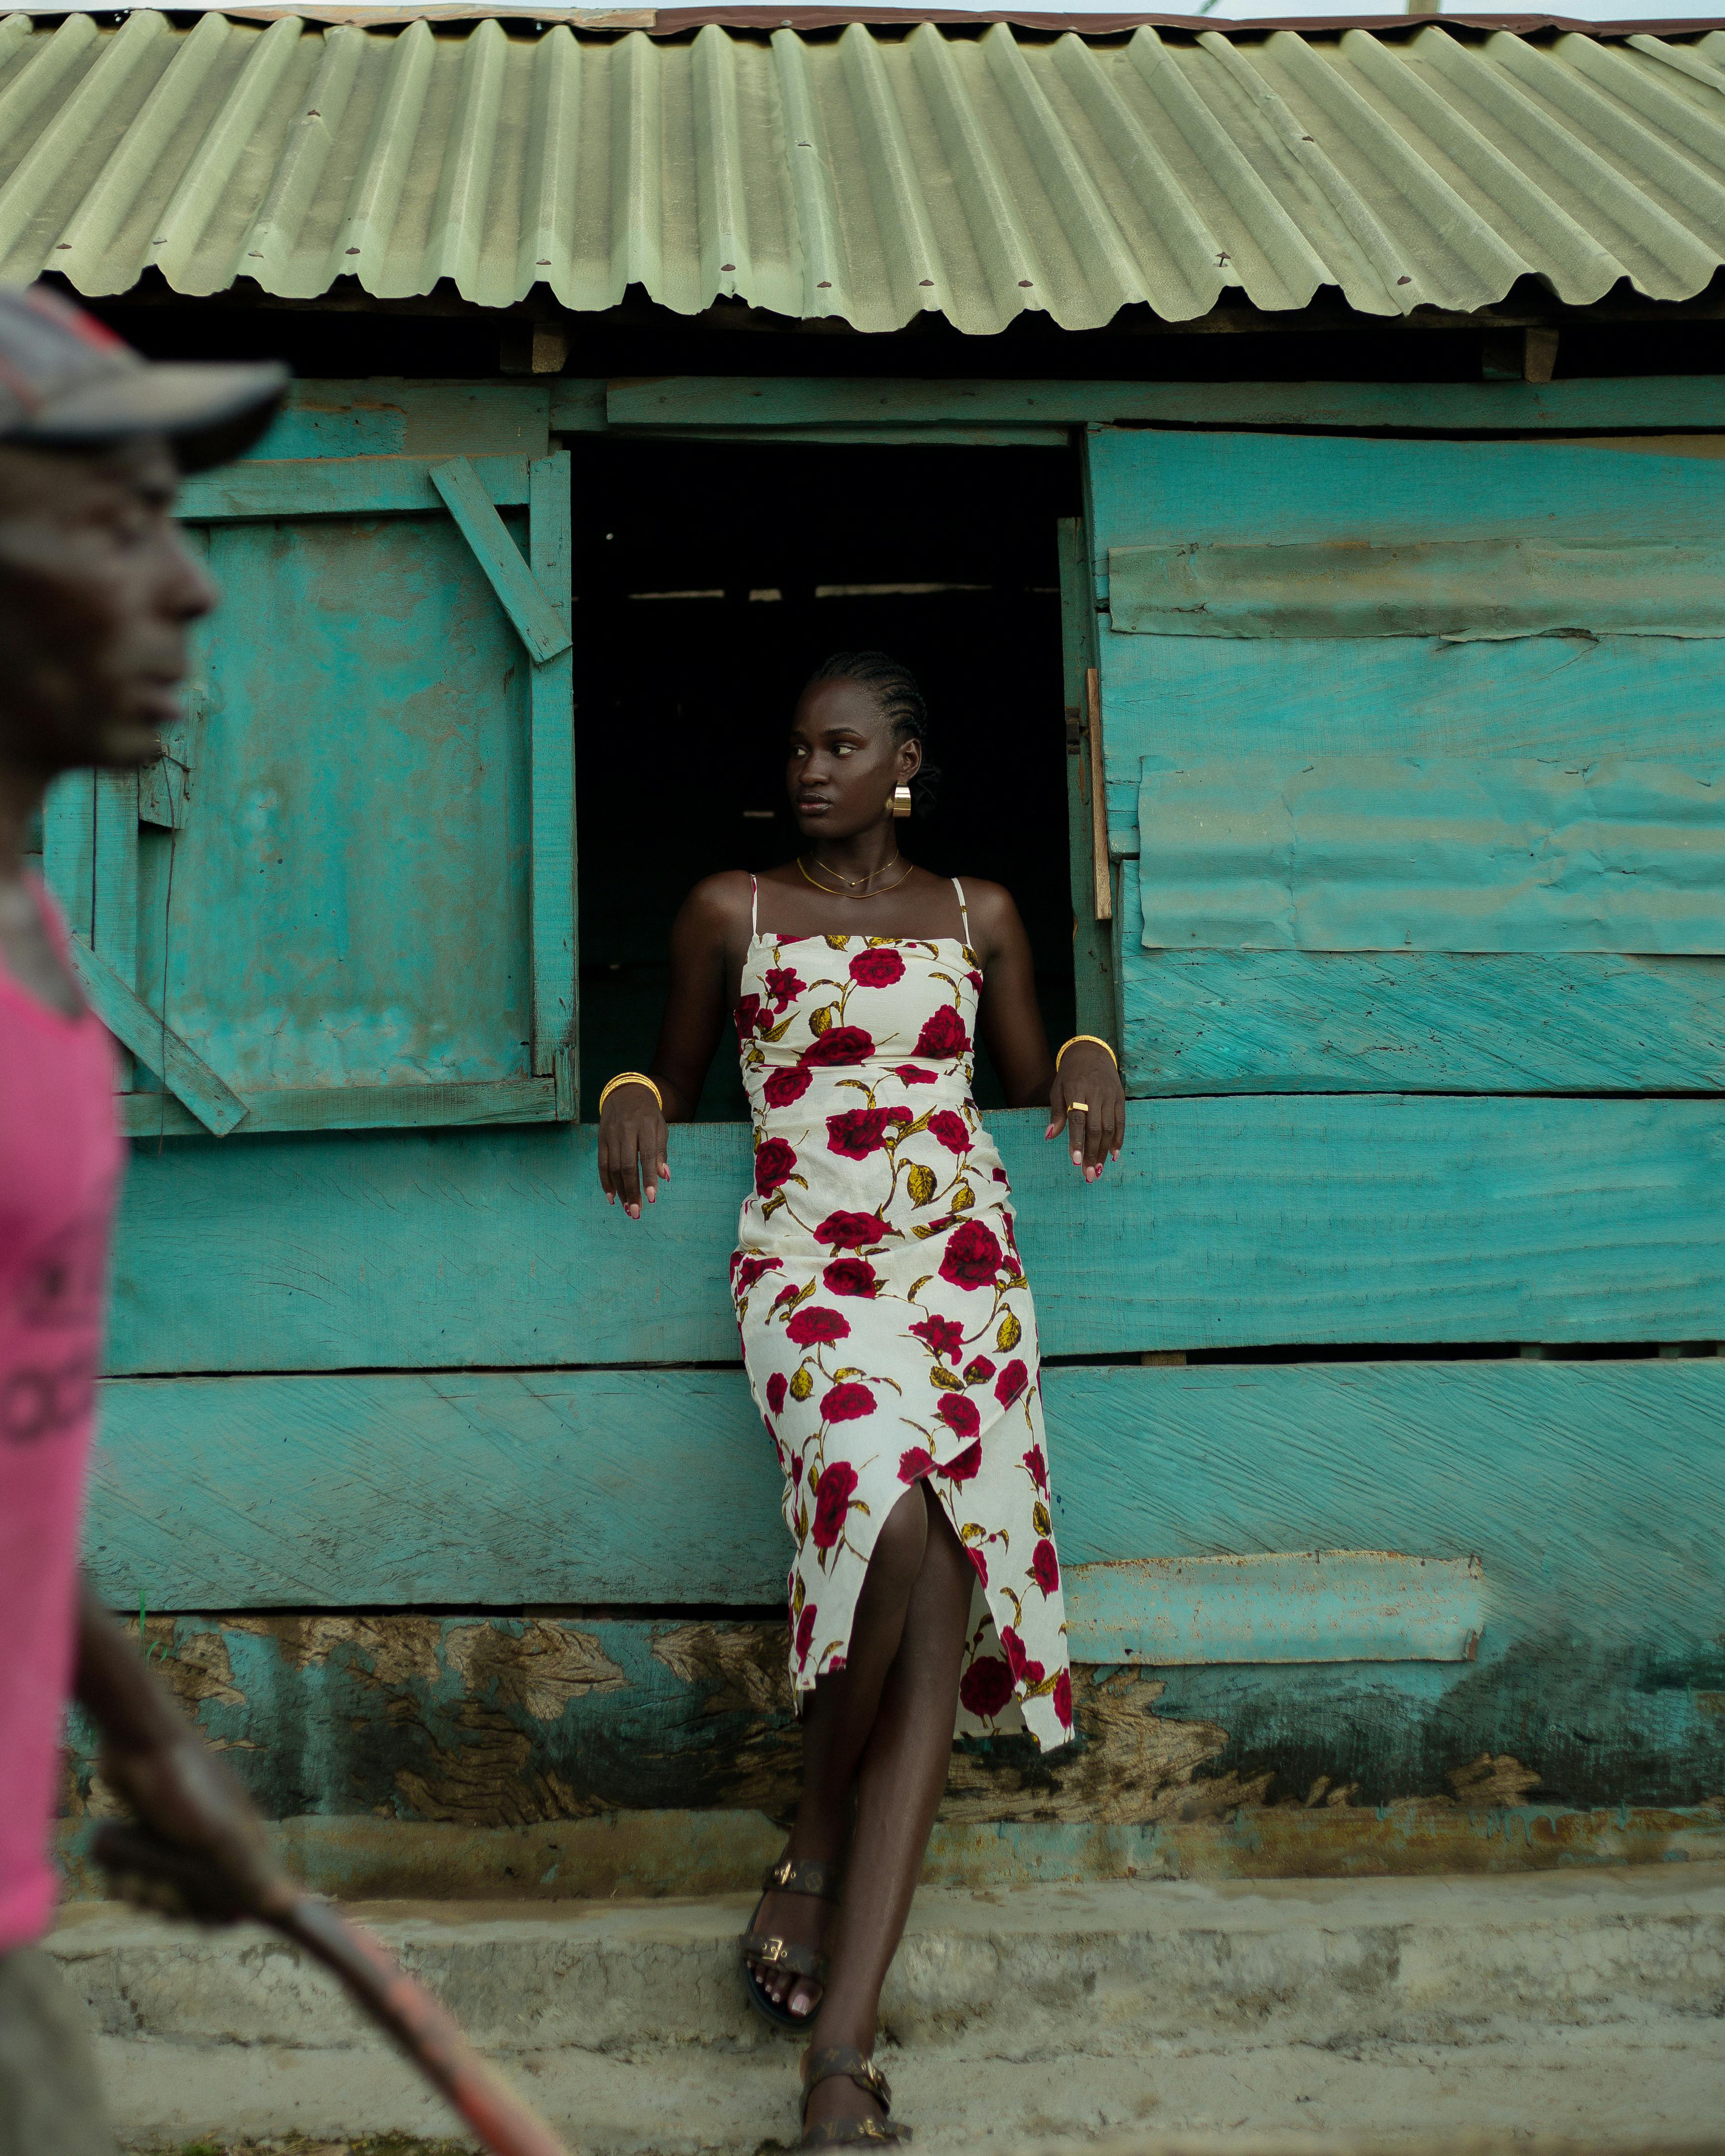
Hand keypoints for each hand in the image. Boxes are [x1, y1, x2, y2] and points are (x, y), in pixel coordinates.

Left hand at [97, 1736, 290, 1924]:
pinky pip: (136, 1879)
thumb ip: (251, 1871)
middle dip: (171, 1902)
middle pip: (193, 1907)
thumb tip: (290, 1906)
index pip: (241, 1903)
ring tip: (133, 1868)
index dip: (220, 1915)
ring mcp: (178, 1844)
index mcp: (241, 1845)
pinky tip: (117, 1861)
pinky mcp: (148, 1839)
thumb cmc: (187, 1786)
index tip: (205, 1918)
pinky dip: (123, 1875)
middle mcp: (212, 1847)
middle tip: (160, 1885)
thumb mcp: (219, 1834)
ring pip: (160, 1895)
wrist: (140, 1743)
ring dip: (142, 1889)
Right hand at [598, 1080, 670, 1219]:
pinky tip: (612, 1197)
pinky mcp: (600, 1139)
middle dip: (632, 1190)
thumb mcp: (660, 1127)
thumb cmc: (648, 1114)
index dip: (648, 1178)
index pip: (647, 1156)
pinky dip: (606, 1182)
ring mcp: (611, 1135)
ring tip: (627, 1208)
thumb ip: (661, 1152)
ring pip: (613, 1167)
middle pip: (627, 1165)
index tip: (652, 1198)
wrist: (625, 1093)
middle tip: (636, 1211)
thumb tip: (664, 1177)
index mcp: (645, 1126)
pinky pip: (601, 1164)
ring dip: (620, 1190)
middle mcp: (626, 1130)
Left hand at [1045, 1043, 1125, 1182]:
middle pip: (1096, 1129)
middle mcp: (1096, 1094)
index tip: (1075, 1161)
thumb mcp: (1058, 1090)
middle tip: (1088, 1175)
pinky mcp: (1120, 1099)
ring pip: (1110, 1129)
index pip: (1078, 1120)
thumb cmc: (1070, 1075)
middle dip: (1092, 1153)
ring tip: (1098, 1170)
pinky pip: (1121, 1122)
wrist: (1091, 1053)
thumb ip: (1057, 1113)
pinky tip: (1113, 1155)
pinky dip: (1118, 1140)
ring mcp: (1110, 1097)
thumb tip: (1049, 1136)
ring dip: (1104, 1151)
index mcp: (1077, 1091)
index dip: (1077, 1141)